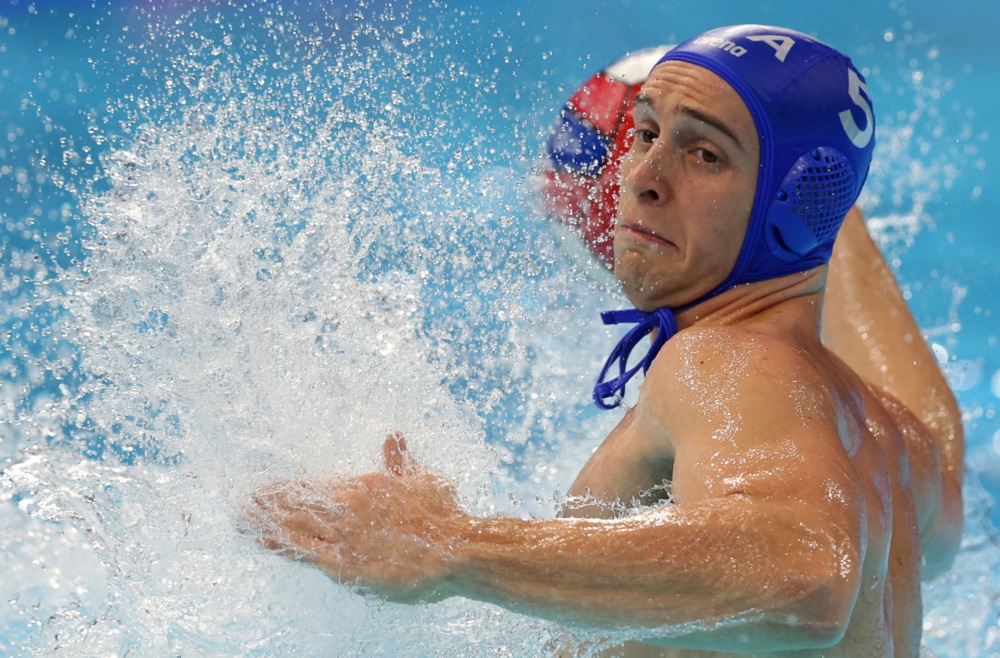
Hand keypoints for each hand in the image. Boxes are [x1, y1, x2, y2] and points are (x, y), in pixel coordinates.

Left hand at [249, 433, 465, 601]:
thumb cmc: (444, 512)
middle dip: (264, 500)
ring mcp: (342, 535)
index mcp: (361, 485)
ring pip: (292, 524)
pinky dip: (280, 544)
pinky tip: (262, 541)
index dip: (283, 483)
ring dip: (264, 520)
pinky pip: (304, 552)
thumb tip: (392, 435)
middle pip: (294, 501)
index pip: (311, 483)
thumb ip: (400, 459)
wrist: (456, 548)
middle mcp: (345, 506)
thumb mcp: (422, 478)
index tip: (262, 481)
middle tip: (239, 500)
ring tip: (240, 517)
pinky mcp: (345, 563)